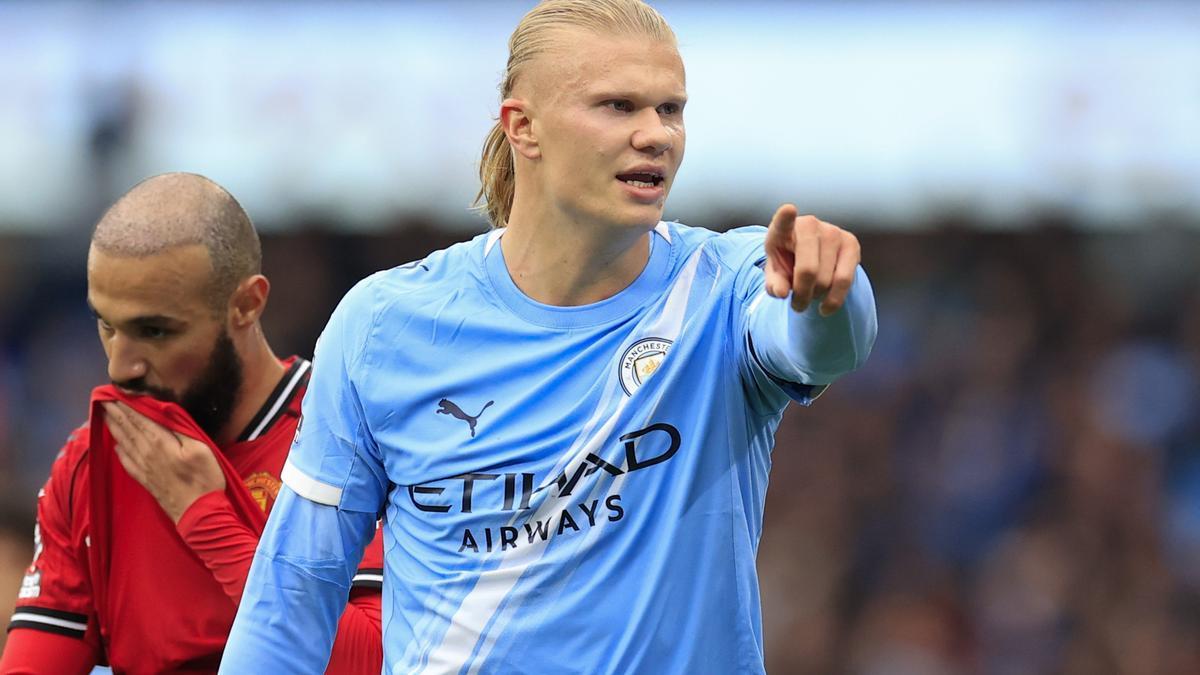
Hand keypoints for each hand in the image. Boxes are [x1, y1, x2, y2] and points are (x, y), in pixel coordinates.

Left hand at [102, 402, 226, 522]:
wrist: (197, 513)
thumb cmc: (204, 478)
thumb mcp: (200, 448)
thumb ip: (179, 428)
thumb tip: (162, 410)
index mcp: (160, 442)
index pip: (139, 419)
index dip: (127, 405)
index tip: (115, 393)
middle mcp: (147, 453)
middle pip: (129, 429)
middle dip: (116, 413)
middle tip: (103, 399)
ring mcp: (144, 468)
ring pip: (124, 443)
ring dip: (114, 428)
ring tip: (105, 416)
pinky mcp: (145, 480)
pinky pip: (127, 462)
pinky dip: (119, 452)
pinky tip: (116, 446)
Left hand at [763, 203, 860, 315]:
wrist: (812, 255)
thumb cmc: (787, 263)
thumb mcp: (775, 274)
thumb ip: (774, 283)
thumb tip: (781, 293)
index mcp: (782, 229)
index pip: (783, 221)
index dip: (785, 217)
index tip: (788, 209)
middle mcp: (809, 225)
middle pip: (808, 271)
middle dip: (801, 295)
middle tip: (796, 305)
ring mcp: (832, 231)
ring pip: (825, 280)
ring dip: (815, 297)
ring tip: (808, 299)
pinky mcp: (851, 243)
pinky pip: (844, 280)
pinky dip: (833, 300)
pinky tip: (825, 308)